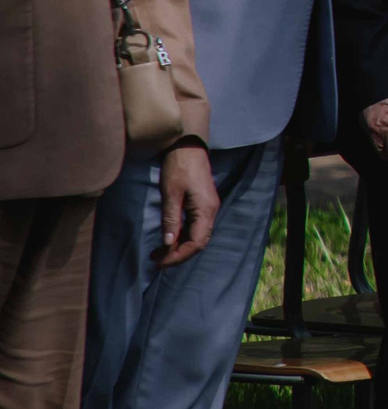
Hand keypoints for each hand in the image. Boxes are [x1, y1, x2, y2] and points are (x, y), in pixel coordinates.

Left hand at [155, 146, 218, 266]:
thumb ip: (171, 219)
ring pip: (196, 236)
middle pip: (198, 242)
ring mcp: (207, 208)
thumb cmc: (178, 167)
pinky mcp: (202, 204)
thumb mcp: (171, 193)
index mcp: (205, 210)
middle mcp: (210, 211)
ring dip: (178, 247)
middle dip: (178, 255)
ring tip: (158, 253)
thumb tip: (168, 244)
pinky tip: (168, 239)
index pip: (196, 243)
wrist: (187, 146)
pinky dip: (181, 237)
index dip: (178, 256)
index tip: (159, 262)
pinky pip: (194, 227)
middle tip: (156, 261)